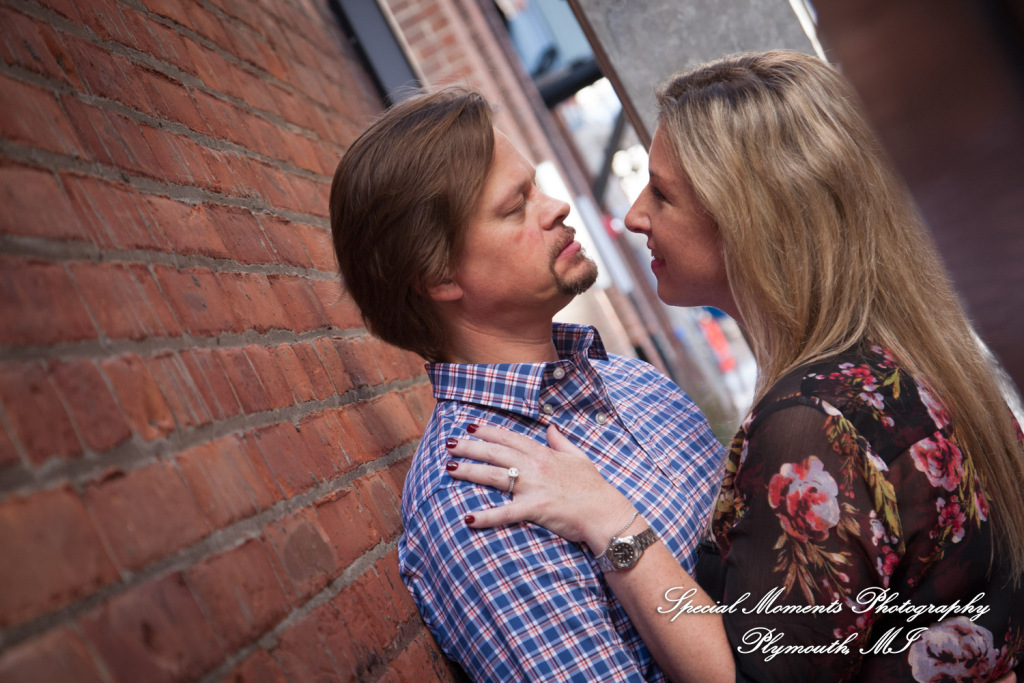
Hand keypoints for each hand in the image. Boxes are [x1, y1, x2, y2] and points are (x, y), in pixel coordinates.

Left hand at [445, 423, 637, 549]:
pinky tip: (468, 517)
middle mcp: (535, 466)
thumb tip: (551, 427)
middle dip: (471, 446)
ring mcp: (533, 487)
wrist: (605, 512)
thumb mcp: (579, 457)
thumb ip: (561, 442)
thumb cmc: (593, 487)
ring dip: (469, 471)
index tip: (470, 426)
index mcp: (544, 453)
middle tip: (449, 443)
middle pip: (496, 452)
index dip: (489, 431)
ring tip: (449, 468)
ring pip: (494, 475)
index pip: (510, 437)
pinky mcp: (535, 508)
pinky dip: (486, 516)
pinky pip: (506, 512)